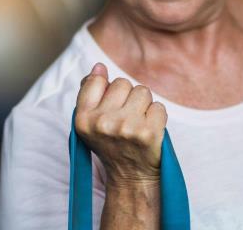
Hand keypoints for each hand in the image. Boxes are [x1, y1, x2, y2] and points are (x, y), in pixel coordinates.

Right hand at [74, 62, 167, 189]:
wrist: (131, 176)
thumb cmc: (112, 144)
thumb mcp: (91, 122)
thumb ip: (90, 92)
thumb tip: (99, 66)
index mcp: (83, 119)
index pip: (96, 80)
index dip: (107, 89)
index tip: (110, 106)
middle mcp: (102, 123)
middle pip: (122, 83)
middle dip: (128, 96)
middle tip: (126, 119)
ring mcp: (125, 127)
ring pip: (143, 91)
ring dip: (144, 105)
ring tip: (138, 123)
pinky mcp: (147, 133)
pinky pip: (159, 107)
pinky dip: (157, 117)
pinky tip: (149, 130)